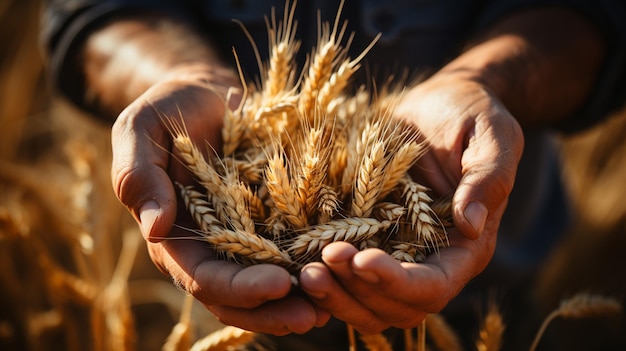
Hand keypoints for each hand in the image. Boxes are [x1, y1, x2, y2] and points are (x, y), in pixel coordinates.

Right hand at [110, 69, 329, 334]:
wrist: (207, 96)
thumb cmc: (168, 109)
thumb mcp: (141, 130)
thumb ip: (138, 175)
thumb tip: (155, 228)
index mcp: (174, 238)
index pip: (204, 278)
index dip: (240, 288)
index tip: (279, 284)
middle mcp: (208, 248)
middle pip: (237, 298)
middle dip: (274, 310)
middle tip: (314, 314)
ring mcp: (241, 240)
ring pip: (264, 288)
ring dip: (296, 303)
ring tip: (333, 307)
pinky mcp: (268, 225)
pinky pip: (288, 257)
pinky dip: (309, 270)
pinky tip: (339, 274)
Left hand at [298, 72, 523, 332]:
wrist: (438, 104)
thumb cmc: (471, 115)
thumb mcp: (493, 138)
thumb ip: (487, 180)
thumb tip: (470, 225)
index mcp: (465, 247)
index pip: (434, 287)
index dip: (398, 282)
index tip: (362, 259)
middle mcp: (430, 260)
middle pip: (395, 306)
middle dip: (358, 291)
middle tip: (322, 261)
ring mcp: (396, 252)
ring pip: (367, 302)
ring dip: (335, 295)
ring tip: (304, 271)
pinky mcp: (368, 239)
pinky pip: (345, 276)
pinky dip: (325, 279)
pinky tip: (297, 262)